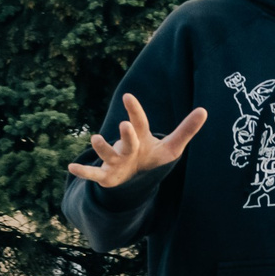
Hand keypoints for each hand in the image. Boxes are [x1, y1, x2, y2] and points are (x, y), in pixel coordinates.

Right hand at [68, 94, 207, 186]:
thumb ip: (186, 129)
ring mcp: (115, 161)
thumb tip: (204, 110)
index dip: (135, 111)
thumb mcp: (171, 146)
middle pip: (128, 140)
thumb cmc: (153, 157)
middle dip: (127, 134)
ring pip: (108, 154)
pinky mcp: (107, 176)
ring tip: (95, 138)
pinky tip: (70, 167)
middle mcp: (126, 147)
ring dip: (102, 147)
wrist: (136, 178)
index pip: (140, 123)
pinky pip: (94, 174)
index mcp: (140, 137)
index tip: (128, 97)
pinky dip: (84, 172)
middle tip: (126, 125)